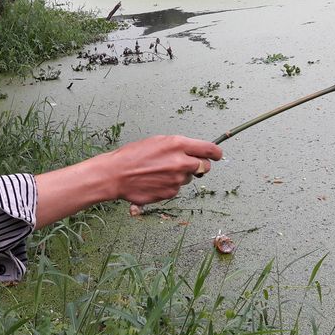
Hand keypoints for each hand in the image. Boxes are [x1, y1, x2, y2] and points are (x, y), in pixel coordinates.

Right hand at [34, 135, 221, 227]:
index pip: (210, 149)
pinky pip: (177, 189)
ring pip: (189, 178)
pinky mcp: (171, 193)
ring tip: (160, 172)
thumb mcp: (157, 141)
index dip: (217, 153)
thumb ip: (178, 146)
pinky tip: (155, 181)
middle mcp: (181, 162)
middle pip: (205, 166)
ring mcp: (177, 179)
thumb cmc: (133, 155)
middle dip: (200, 166)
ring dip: (181, 176)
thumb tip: (194, 152)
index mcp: (178, 144)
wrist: (116, 175)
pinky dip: (170, 186)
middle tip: (187, 165)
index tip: (218, 155)